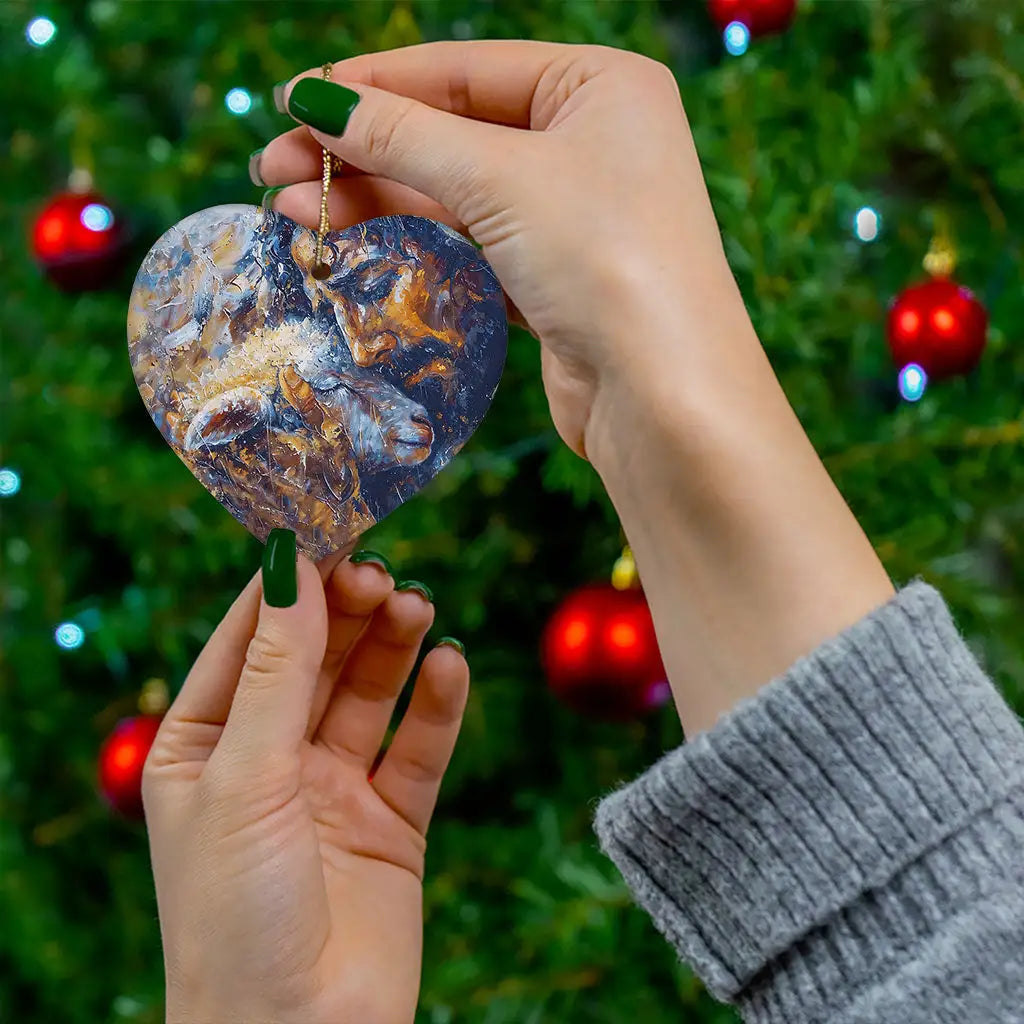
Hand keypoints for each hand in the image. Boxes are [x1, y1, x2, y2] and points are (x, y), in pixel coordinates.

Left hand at [143, 548, 467, 1023]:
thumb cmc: (236, 916)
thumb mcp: (245, 776)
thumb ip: (277, 670)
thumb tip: (289, 564)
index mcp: (205, 746)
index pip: (248, 640)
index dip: (287, 585)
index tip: (327, 530)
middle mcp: (269, 760)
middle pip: (316, 658)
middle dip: (347, 612)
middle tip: (381, 574)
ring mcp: (332, 789)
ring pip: (368, 694)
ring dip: (393, 646)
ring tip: (417, 608)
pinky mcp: (391, 821)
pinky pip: (418, 748)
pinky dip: (436, 705)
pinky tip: (450, 665)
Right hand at [256, 40, 734, 460]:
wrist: (664, 396)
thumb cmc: (605, 260)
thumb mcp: (499, 178)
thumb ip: (403, 134)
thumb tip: (316, 99)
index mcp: (600, 85)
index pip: (464, 69)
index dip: (372, 84)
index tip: (293, 99)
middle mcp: (591, 141)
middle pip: (452, 131)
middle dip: (361, 149)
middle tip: (274, 168)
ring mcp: (573, 213)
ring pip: (455, 191)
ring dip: (375, 197)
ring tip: (292, 209)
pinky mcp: (555, 276)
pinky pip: (470, 242)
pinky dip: (413, 240)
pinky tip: (352, 239)